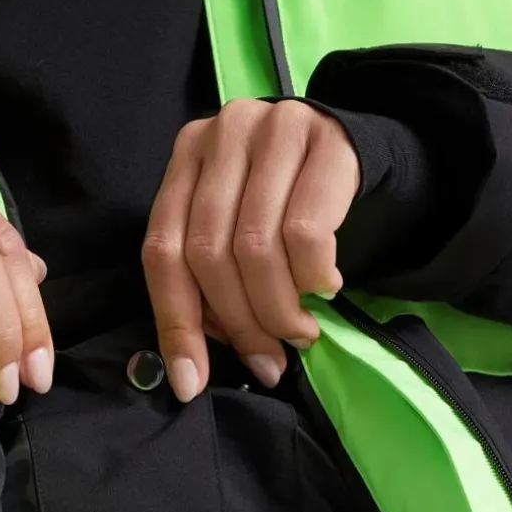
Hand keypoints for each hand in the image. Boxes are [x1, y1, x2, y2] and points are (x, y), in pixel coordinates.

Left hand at [141, 98, 360, 401]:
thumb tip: (191, 369)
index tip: (190, 383)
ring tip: (297, 333)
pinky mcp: (327, 140)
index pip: (162, 250)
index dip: (175, 324)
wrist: (348, 150)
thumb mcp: (234, 230)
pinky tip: (324, 286)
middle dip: (239, 324)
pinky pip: (306, 232)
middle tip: (266, 361)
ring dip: (278, 310)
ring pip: (256, 247)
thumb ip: (207, 281)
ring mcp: (274, 129)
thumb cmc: (283, 202)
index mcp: (186, 156)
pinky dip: (312, 276)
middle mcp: (223, 133)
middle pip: (210, 253)